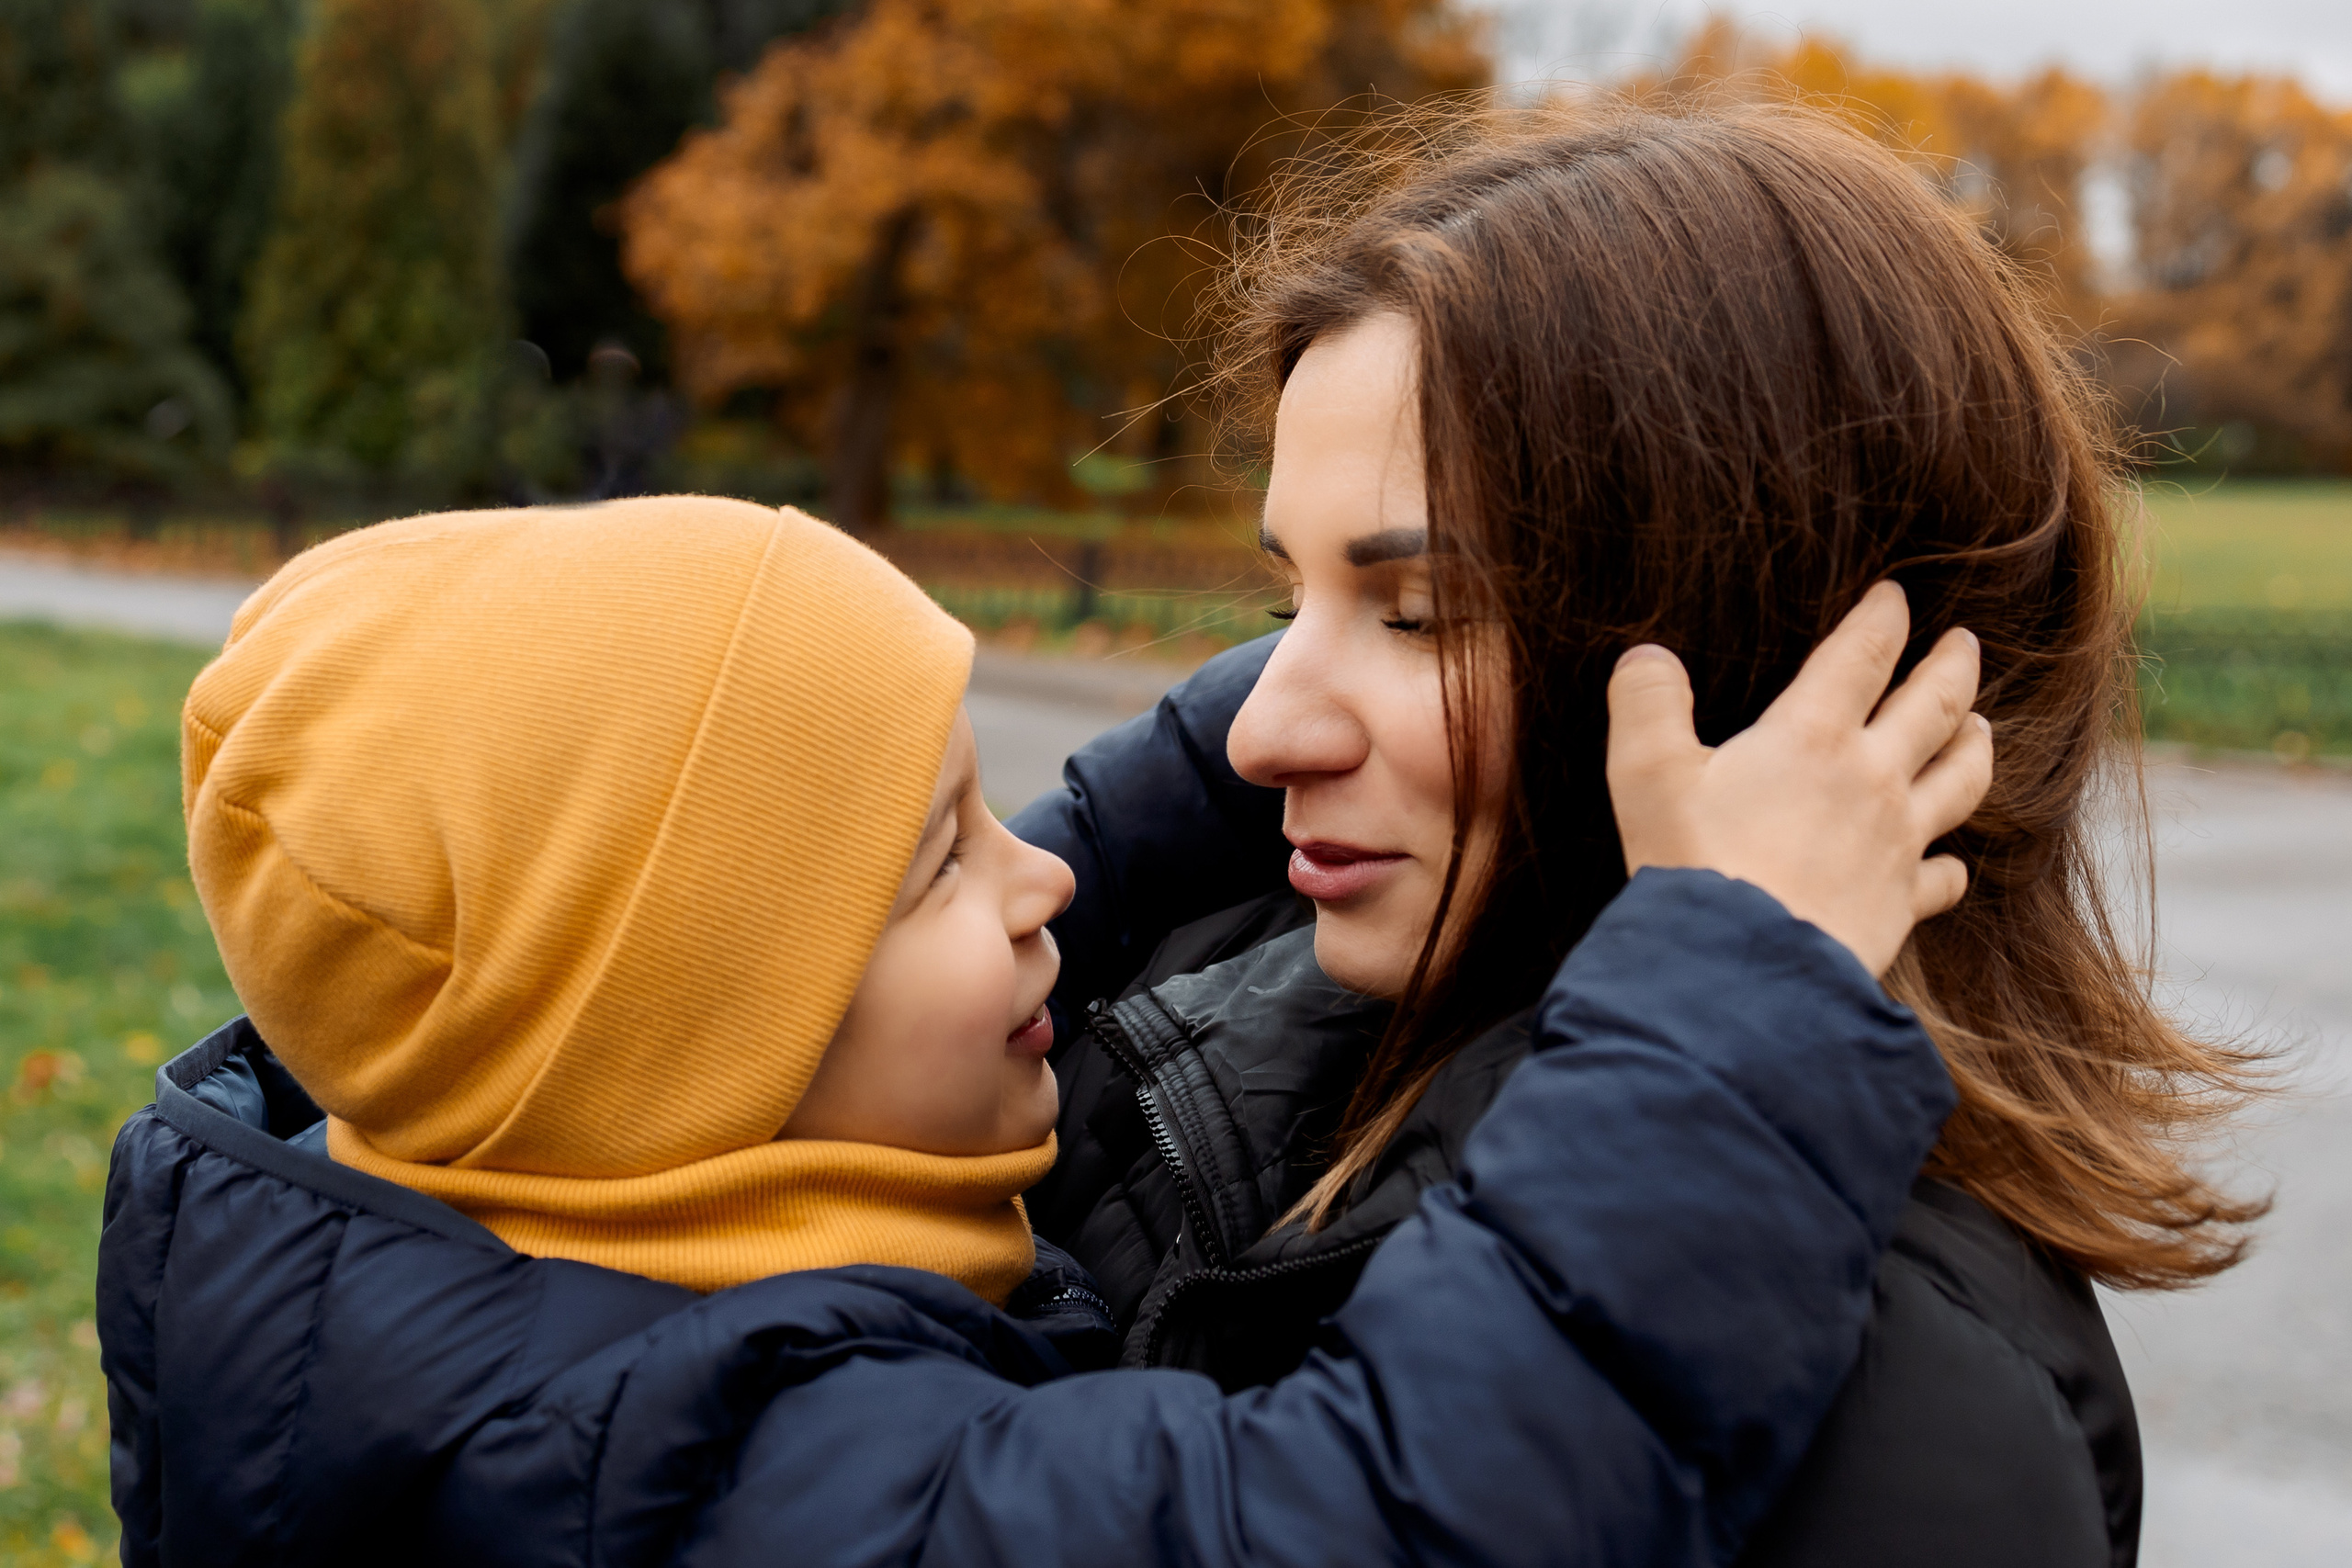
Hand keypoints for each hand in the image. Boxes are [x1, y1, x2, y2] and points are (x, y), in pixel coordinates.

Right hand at [1604, 581, 1992, 975]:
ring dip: (1975, 746)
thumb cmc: (1694, 867)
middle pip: (1933, 706)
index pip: (1861, 656)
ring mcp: (1897, 843)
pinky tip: (1947, 864)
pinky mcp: (1901, 904)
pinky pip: (1945, 877)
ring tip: (1981, 726)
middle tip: (1965, 643)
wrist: (1744, 969)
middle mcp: (1871, 779)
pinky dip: (1951, 865)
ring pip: (1962, 780)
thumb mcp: (1646, 774)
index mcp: (1812, 736)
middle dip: (1952, 666)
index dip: (1881, 618)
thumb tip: (1647, 657)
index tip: (1895, 596)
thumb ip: (1647, 705)